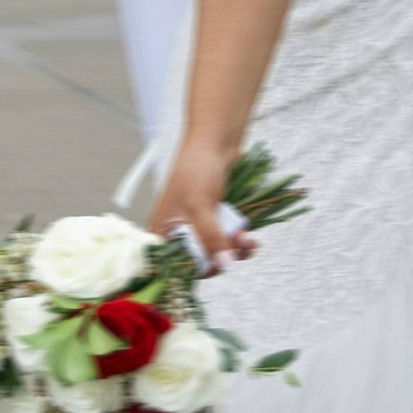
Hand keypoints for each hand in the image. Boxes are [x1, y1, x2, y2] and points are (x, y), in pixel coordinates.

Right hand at [146, 137, 259, 275]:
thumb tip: (223, 265)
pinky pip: (227, 240)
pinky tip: (251, 238)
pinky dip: (240, 241)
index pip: (172, 266)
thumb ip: (210, 238)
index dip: (193, 271)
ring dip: (235, 250)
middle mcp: (178, 232)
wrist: (215, 141)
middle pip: (199, 262)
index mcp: (162, 231)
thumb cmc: (197, 169)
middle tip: (237, 250)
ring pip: (217, 252)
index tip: (215, 269)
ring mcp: (198, 227)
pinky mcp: (215, 221)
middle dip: (221, 258)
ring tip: (248, 240)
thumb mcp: (201, 207)